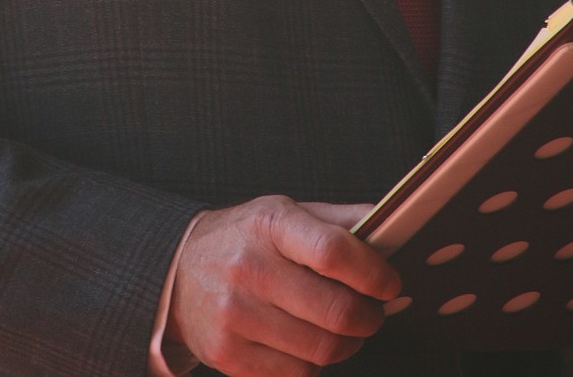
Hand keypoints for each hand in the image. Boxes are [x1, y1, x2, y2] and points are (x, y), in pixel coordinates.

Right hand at [165, 194, 400, 376]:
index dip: (373, 273)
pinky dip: (315, 364)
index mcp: (271, 224)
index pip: (332, 251)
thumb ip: (339, 220)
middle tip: (373, 312)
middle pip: (335, 311)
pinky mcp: (229, 355)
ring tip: (345, 328)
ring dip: (348, 344)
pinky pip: (297, 374)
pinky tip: (308, 343)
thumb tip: (391, 227)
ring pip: (322, 350)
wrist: (181, 270)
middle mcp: (250, 268)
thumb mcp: (285, 212)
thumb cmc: (245, 238)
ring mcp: (236, 316)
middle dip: (369, 317)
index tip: (389, 283)